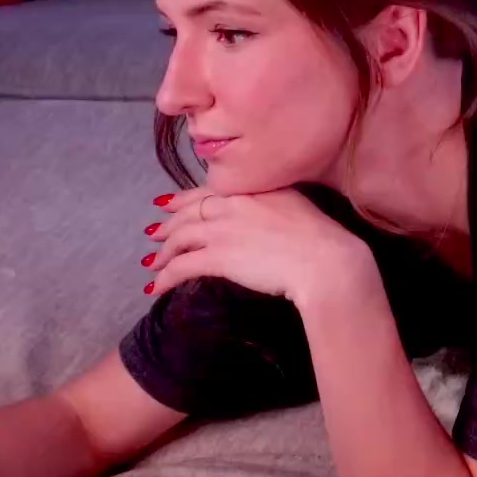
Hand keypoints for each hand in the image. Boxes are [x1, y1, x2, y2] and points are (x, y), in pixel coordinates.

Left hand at [145, 188, 378, 311]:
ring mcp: (223, 230)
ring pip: (180, 238)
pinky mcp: (218, 257)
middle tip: (154, 234)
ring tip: (153, 264)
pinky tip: (155, 288)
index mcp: (251, 188)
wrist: (323, 260)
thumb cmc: (320, 235)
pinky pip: (181, 267)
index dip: (183, 199)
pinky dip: (164, 278)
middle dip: (167, 225)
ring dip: (163, 253)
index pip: (207, 191)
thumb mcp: (296, 204)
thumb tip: (263, 211)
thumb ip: (271, 203)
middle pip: (188, 213)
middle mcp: (232, 204)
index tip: (169, 205)